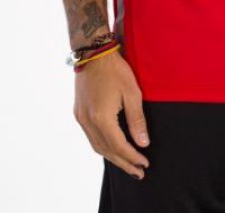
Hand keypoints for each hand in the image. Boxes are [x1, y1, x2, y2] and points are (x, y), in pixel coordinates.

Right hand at [73, 49, 151, 179]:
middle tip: (138, 172)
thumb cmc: (115, 69)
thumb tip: (143, 143)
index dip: (132, 157)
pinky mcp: (79, 113)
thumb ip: (136, 120)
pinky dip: (103, 146)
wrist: (93, 52)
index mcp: (102, 118)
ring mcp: (81, 118)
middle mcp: (88, 122)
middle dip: (123, 163)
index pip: (119, 146)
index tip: (145, 163)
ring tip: (127, 164)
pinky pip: (91, 137)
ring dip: (112, 157)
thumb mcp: (132, 92)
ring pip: (97, 146)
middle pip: (106, 151)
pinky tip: (112, 147)